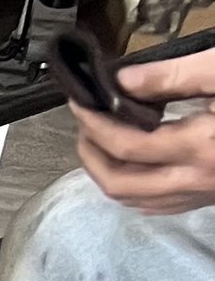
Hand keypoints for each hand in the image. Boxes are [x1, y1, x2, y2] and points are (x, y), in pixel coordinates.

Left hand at [76, 62, 214, 209]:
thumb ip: (173, 76)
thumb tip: (123, 81)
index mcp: (198, 146)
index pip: (125, 146)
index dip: (94, 125)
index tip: (79, 104)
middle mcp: (193, 180)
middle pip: (118, 183)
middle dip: (91, 154)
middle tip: (85, 125)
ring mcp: (198, 194)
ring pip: (132, 199)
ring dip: (107, 172)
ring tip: (102, 139)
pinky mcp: (204, 198)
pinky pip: (154, 204)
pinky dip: (131, 185)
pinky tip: (130, 162)